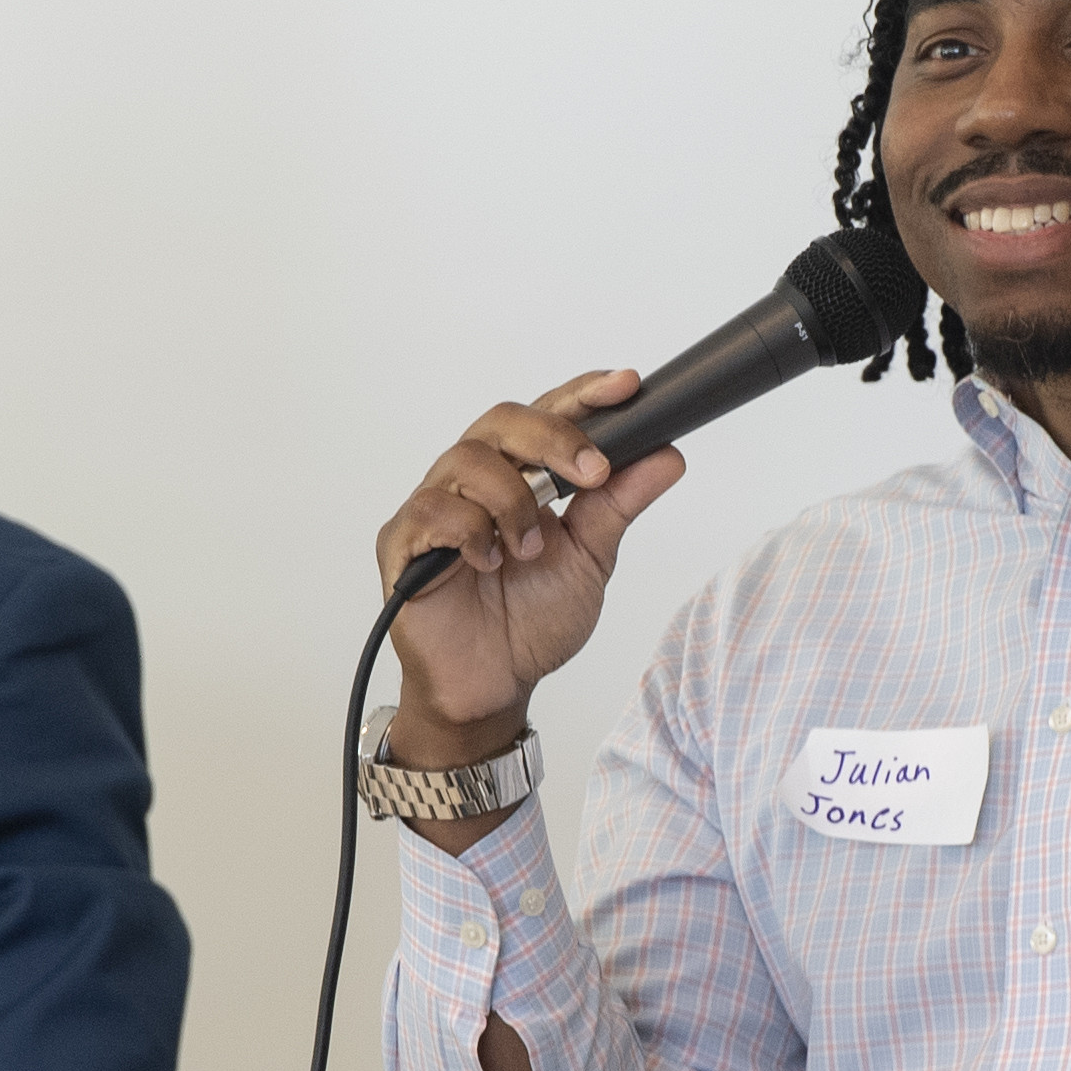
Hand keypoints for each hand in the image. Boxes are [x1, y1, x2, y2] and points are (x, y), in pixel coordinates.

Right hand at [371, 370, 690, 770]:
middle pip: (503, 420)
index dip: (584, 394)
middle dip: (553, 439)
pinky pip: (433, 510)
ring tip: (531, 549)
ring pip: (468, 460)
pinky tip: (488, 562)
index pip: (548, 414)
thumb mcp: (591, 558)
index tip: (627, 386)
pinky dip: (471, 533)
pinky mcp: (403, 542)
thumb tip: (668, 455)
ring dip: (513, 502)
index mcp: (520, 474)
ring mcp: (435, 506)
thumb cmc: (532, 620)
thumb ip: (620, 504)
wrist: (494, 684)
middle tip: (592, 473)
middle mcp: (475, 479)